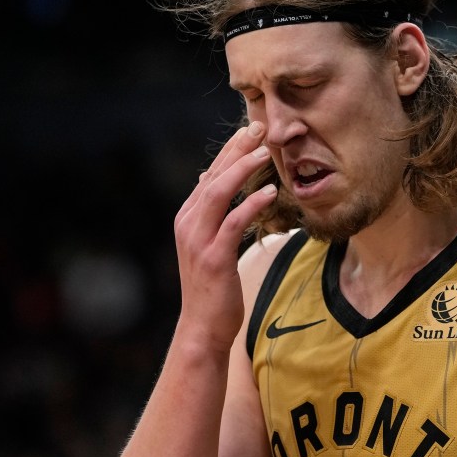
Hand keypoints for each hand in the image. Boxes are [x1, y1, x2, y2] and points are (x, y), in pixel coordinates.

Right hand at [172, 121, 277, 353]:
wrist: (202, 328)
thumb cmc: (212, 289)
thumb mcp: (209, 246)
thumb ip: (212, 217)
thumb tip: (214, 184)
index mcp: (188, 218)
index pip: (210, 175)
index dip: (230, 151)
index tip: (250, 131)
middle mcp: (188, 224)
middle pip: (213, 177)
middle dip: (236, 150)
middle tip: (258, 128)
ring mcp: (198, 240)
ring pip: (219, 193)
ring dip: (242, 169)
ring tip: (264, 152)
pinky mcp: (214, 257)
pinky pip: (233, 223)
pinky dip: (250, 204)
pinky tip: (269, 193)